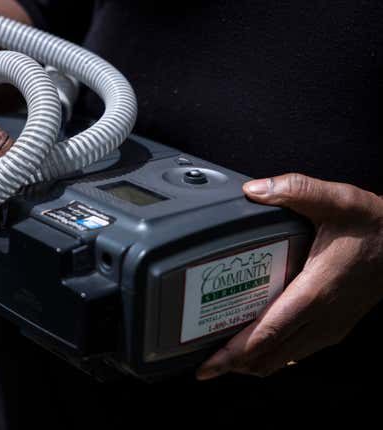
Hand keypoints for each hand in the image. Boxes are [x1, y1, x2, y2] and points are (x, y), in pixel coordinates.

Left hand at [196, 173, 382, 379]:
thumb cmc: (377, 227)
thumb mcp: (338, 200)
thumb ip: (296, 190)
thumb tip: (253, 191)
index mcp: (315, 292)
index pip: (268, 334)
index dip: (234, 353)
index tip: (208, 366)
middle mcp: (322, 318)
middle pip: (269, 355)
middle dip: (233, 364)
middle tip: (204, 364)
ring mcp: (330, 326)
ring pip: (283, 358)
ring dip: (252, 360)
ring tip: (223, 355)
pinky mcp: (335, 326)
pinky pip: (297, 350)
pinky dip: (272, 353)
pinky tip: (257, 342)